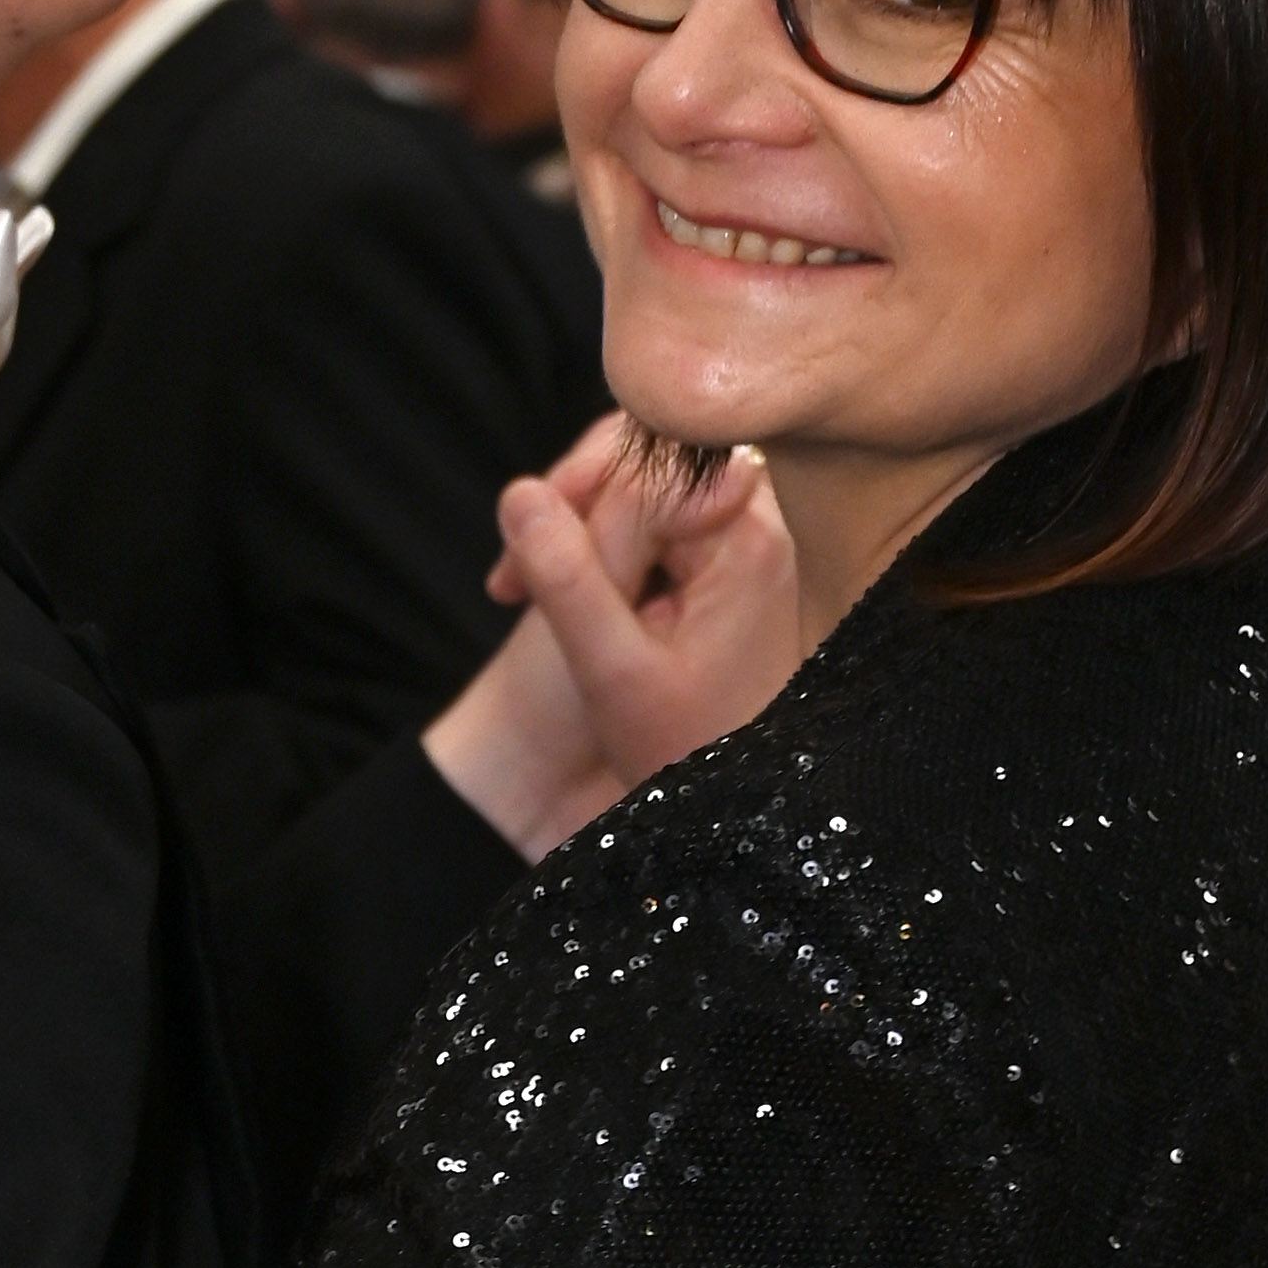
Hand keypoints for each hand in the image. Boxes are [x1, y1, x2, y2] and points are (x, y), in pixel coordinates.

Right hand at [423, 424, 804, 862]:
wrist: (725, 810)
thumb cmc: (678, 753)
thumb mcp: (611, 670)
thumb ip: (569, 579)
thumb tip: (520, 492)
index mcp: (744, 540)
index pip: (649, 456)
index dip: (575, 487)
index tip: (523, 550)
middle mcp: (752, 528)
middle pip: (647, 460)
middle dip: (571, 505)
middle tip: (515, 576)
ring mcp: (734, 545)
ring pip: (639, 489)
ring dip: (573, 528)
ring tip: (523, 592)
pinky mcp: (714, 565)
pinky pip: (646, 523)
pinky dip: (592, 549)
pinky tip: (553, 598)